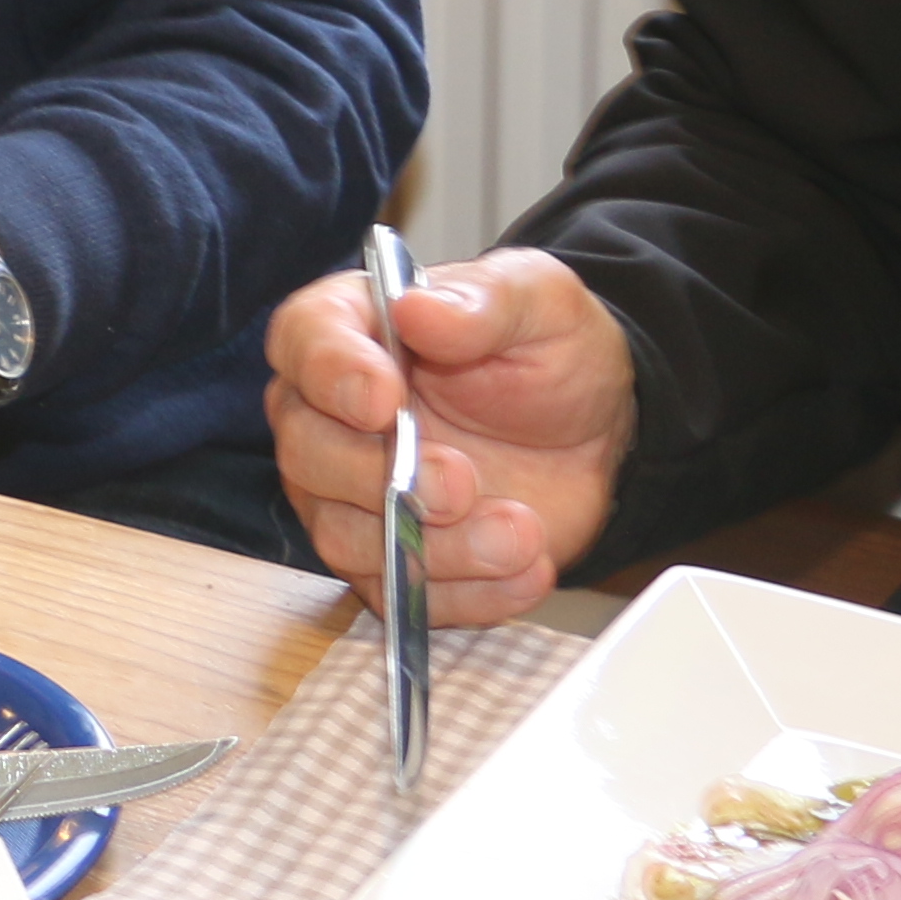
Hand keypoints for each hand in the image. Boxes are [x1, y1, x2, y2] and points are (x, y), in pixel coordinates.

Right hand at [264, 244, 638, 623]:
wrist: (596, 435)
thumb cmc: (549, 353)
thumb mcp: (539, 303)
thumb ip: (483, 301)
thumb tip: (417, 310)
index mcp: (354, 329)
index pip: (304, 341)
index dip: (332, 374)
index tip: (384, 401)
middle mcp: (332, 414)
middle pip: (307, 452)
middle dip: (381, 477)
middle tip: (462, 483)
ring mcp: (353, 496)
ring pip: (346, 537)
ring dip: (434, 549)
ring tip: (521, 534)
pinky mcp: (392, 560)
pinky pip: (397, 598)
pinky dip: (464, 596)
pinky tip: (525, 569)